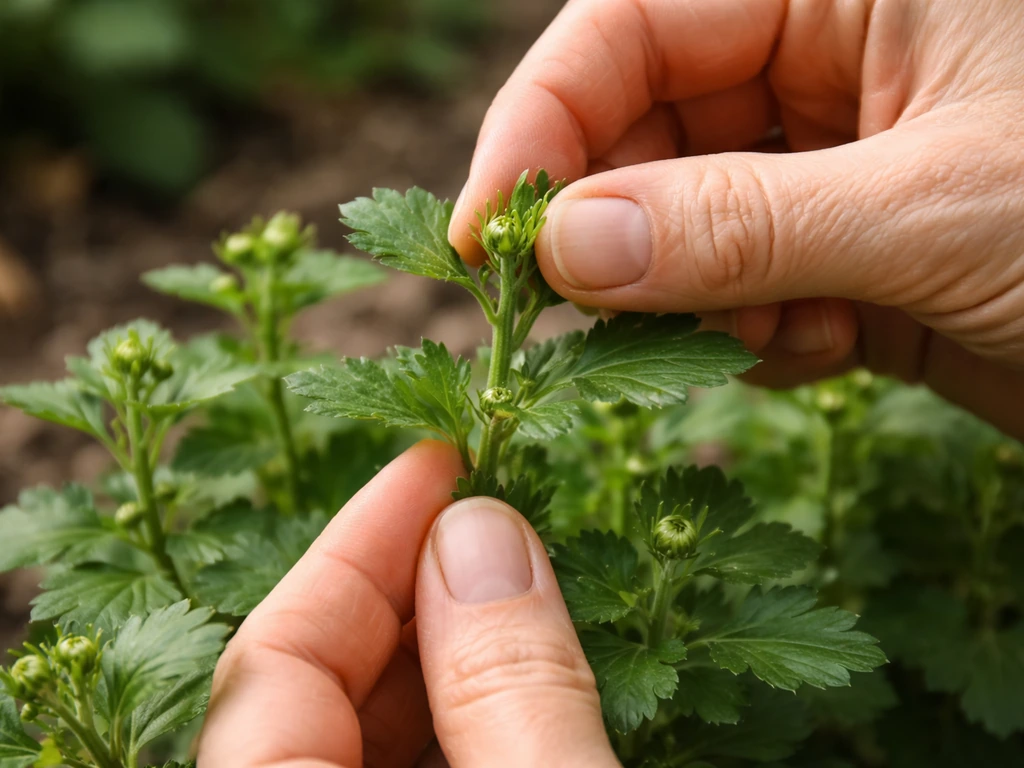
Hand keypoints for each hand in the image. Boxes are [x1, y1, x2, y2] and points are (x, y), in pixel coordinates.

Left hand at [197, 440, 619, 767]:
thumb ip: (509, 688)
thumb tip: (481, 533)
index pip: (274, 655)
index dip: (363, 540)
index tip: (442, 458)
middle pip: (325, 688)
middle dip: (424, 592)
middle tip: (508, 520)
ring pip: (376, 737)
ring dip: (461, 660)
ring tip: (540, 596)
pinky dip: (478, 728)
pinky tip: (536, 693)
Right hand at [449, 0, 1023, 438]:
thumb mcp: (932, 209)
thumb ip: (737, 225)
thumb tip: (566, 247)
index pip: (632, 23)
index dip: (542, 123)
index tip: (489, 235)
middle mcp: (827, 54)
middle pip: (641, 128)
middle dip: (612, 229)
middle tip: (579, 318)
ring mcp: (828, 157)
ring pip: (680, 221)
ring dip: (688, 298)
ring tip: (762, 340)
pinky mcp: (841, 248)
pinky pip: (736, 287)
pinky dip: (750, 335)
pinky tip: (818, 352)